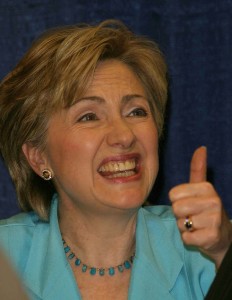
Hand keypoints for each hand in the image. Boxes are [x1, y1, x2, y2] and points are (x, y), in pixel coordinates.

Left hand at [169, 146, 231, 267]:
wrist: (222, 235)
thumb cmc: (206, 209)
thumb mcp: (202, 188)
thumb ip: (198, 168)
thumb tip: (201, 147)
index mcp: (207, 188)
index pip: (173, 194)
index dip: (177, 201)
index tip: (189, 203)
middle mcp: (214, 202)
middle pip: (176, 208)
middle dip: (180, 215)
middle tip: (193, 216)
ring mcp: (214, 220)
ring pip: (181, 224)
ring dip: (185, 228)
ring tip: (197, 226)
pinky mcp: (211, 237)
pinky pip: (186, 238)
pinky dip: (189, 240)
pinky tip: (199, 236)